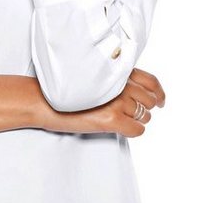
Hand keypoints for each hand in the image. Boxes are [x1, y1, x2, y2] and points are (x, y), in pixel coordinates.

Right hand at [36, 67, 165, 137]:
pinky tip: (119, 129)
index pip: (151, 81)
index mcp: (117, 71)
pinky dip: (133, 131)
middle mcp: (121, 84)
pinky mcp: (112, 120)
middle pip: (150, 101)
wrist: (42, 100)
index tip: (161, 101)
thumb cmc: (64, 89)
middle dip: (144, 109)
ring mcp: (118, 102)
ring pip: (144, 116)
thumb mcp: (93, 76)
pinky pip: (137, 130)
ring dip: (136, 120)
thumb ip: (114, 78)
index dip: (159, 93)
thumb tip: (133, 91)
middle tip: (131, 115)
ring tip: (118, 121)